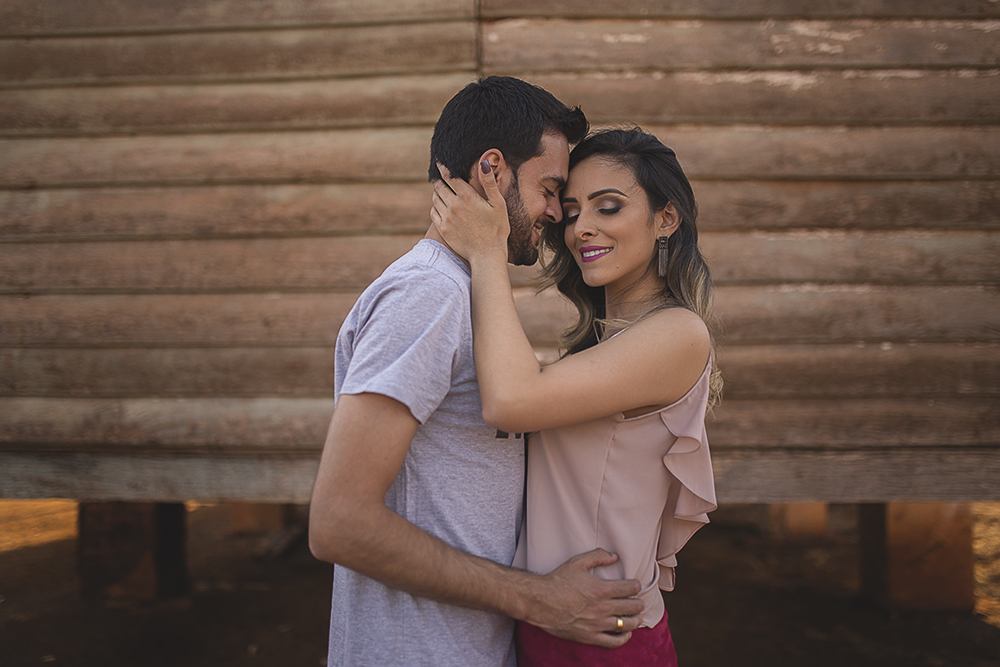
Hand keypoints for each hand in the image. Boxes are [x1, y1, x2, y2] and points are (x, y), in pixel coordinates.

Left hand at [430, 161, 509, 263]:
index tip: (439, 161)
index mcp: (467, 196)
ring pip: (435, 198)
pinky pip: (433, 212)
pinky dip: (435, 206)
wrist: (487, 255)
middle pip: (439, 186)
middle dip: (440, 179)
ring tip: (442, 191)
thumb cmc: (497, 229)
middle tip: (441, 177)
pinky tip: (442, 207)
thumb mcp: (498, 204)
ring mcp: (446, 218)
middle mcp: (453, 205)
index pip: (449, 176)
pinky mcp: (442, 229)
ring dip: (437, 192)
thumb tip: (484, 163)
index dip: (443, 167)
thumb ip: (489, 183)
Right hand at [524, 549, 644, 648]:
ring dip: (635, 619)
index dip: (636, 585)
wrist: (539, 601)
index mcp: (601, 589)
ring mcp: (597, 624)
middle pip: (633, 607)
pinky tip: (625, 632)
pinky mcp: (590, 637)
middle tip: (637, 601)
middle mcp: (602, 608)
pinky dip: (624, 638)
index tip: (634, 585)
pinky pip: (614, 642)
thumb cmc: (557, 580)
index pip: (631, 588)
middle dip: (638, 603)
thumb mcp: (577, 562)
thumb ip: (598, 556)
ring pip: (627, 624)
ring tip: (635, 616)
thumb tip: (615, 556)